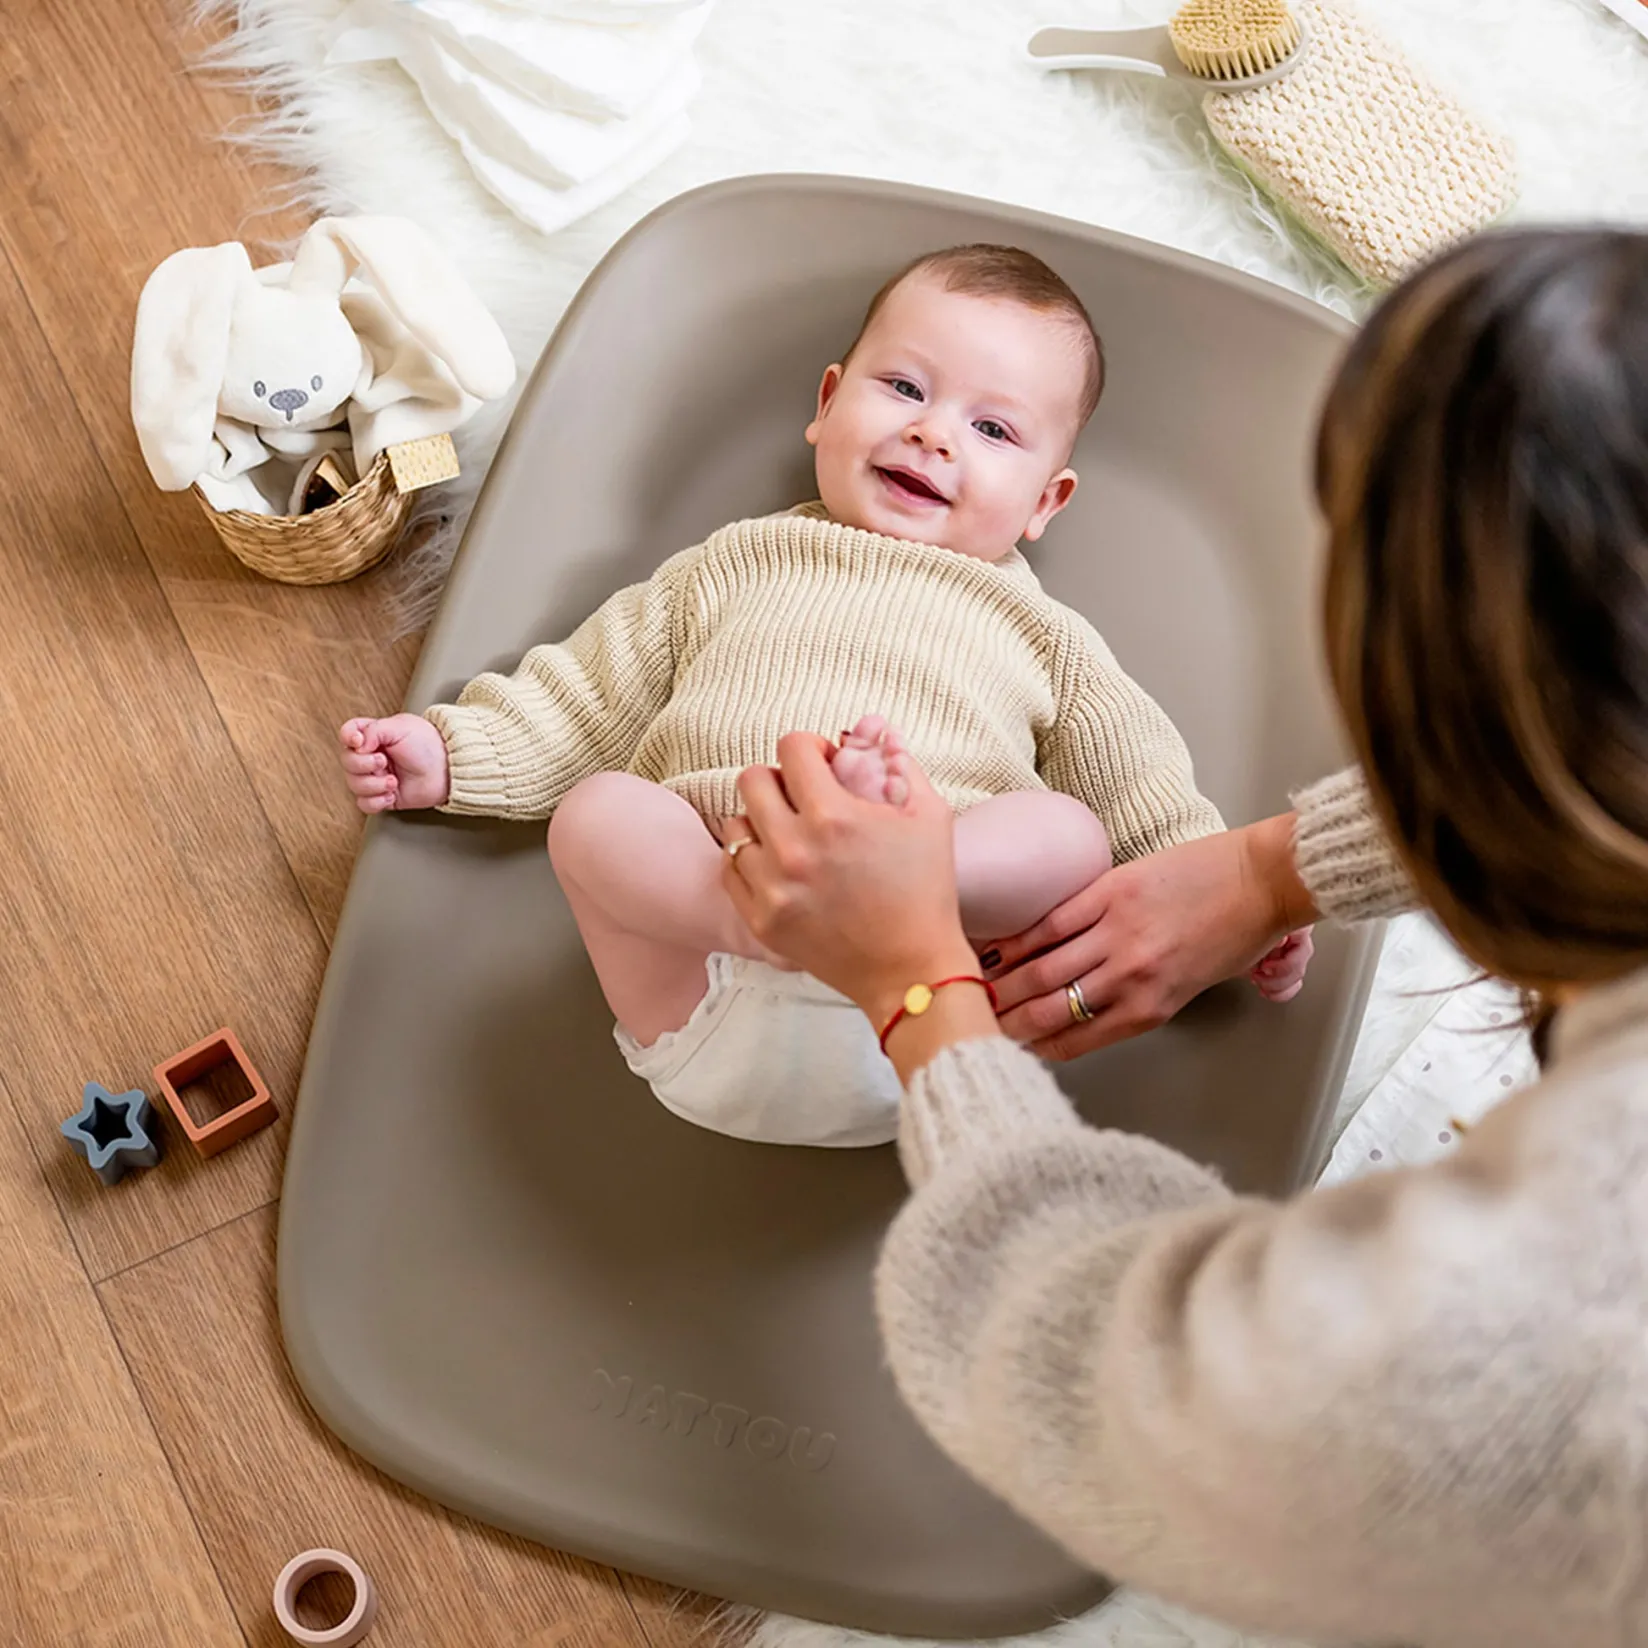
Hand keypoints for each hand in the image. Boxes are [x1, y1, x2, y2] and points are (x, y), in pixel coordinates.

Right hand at [338, 714, 450, 812]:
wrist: (448, 770)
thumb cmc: (430, 745)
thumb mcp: (401, 727)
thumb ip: (374, 730)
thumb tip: (356, 744)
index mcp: (374, 735)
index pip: (348, 733)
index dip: (348, 738)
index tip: (360, 742)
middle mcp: (372, 756)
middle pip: (347, 762)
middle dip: (363, 764)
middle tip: (384, 762)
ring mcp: (376, 777)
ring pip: (353, 785)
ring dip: (372, 784)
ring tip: (392, 780)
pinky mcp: (383, 796)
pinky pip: (365, 804)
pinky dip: (376, 801)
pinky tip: (391, 794)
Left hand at [721, 733, 977, 1025]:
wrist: (911, 970)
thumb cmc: (927, 891)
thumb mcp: (930, 817)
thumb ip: (902, 764)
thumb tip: (876, 729)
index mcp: (834, 817)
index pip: (791, 748)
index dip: (811, 748)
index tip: (826, 766)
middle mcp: (793, 849)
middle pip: (751, 779)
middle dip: (780, 779)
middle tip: (803, 798)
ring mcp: (771, 888)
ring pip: (735, 826)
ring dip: (761, 822)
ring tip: (790, 836)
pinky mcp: (760, 920)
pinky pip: (730, 869)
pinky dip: (750, 861)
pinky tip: (779, 866)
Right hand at [986, 814, 1316, 1060]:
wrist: (1262, 880)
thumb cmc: (1237, 933)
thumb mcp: (1190, 986)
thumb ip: (1139, 1000)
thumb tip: (1089, 1009)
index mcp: (1150, 1007)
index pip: (1075, 1040)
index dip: (1035, 1049)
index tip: (1009, 1050)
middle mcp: (1129, 977)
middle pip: (1049, 1008)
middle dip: (1007, 1022)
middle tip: (978, 1024)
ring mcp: (1117, 933)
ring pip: (1042, 968)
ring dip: (1003, 984)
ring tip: (977, 990)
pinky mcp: (1110, 893)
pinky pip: (1052, 922)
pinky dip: (1020, 939)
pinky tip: (997, 949)